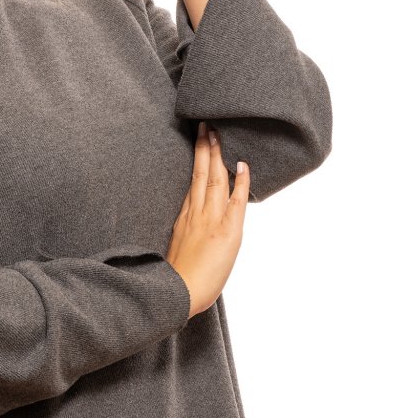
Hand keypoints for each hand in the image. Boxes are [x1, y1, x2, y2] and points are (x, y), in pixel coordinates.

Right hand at [166, 121, 249, 318]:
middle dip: (204, 147)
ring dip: (217, 154)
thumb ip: (184, 231)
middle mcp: (196, 213)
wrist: (179, 293)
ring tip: (217, 133)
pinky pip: (235, 201)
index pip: (193, 181)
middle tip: (205, 125)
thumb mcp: (175, 249)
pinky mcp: (227, 231)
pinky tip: (242, 165)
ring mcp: (211, 219)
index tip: (198, 140)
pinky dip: (240, 182)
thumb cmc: (177, 279)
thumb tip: (188, 223)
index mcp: (184, 217)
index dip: (197, 159)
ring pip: (215, 179)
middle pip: (201, 173)